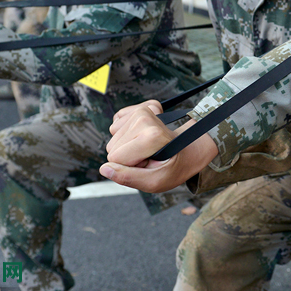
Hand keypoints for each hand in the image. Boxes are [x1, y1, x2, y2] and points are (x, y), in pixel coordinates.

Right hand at [100, 100, 218, 192]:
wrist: (186, 149)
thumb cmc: (172, 167)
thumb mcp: (155, 182)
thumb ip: (129, 178)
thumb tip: (104, 169)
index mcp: (152, 136)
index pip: (115, 159)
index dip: (129, 167)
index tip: (148, 164)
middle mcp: (144, 117)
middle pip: (112, 148)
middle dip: (128, 157)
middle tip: (149, 157)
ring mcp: (140, 110)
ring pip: (113, 139)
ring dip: (128, 147)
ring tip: (148, 148)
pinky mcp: (135, 108)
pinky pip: (115, 127)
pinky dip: (126, 135)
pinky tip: (142, 137)